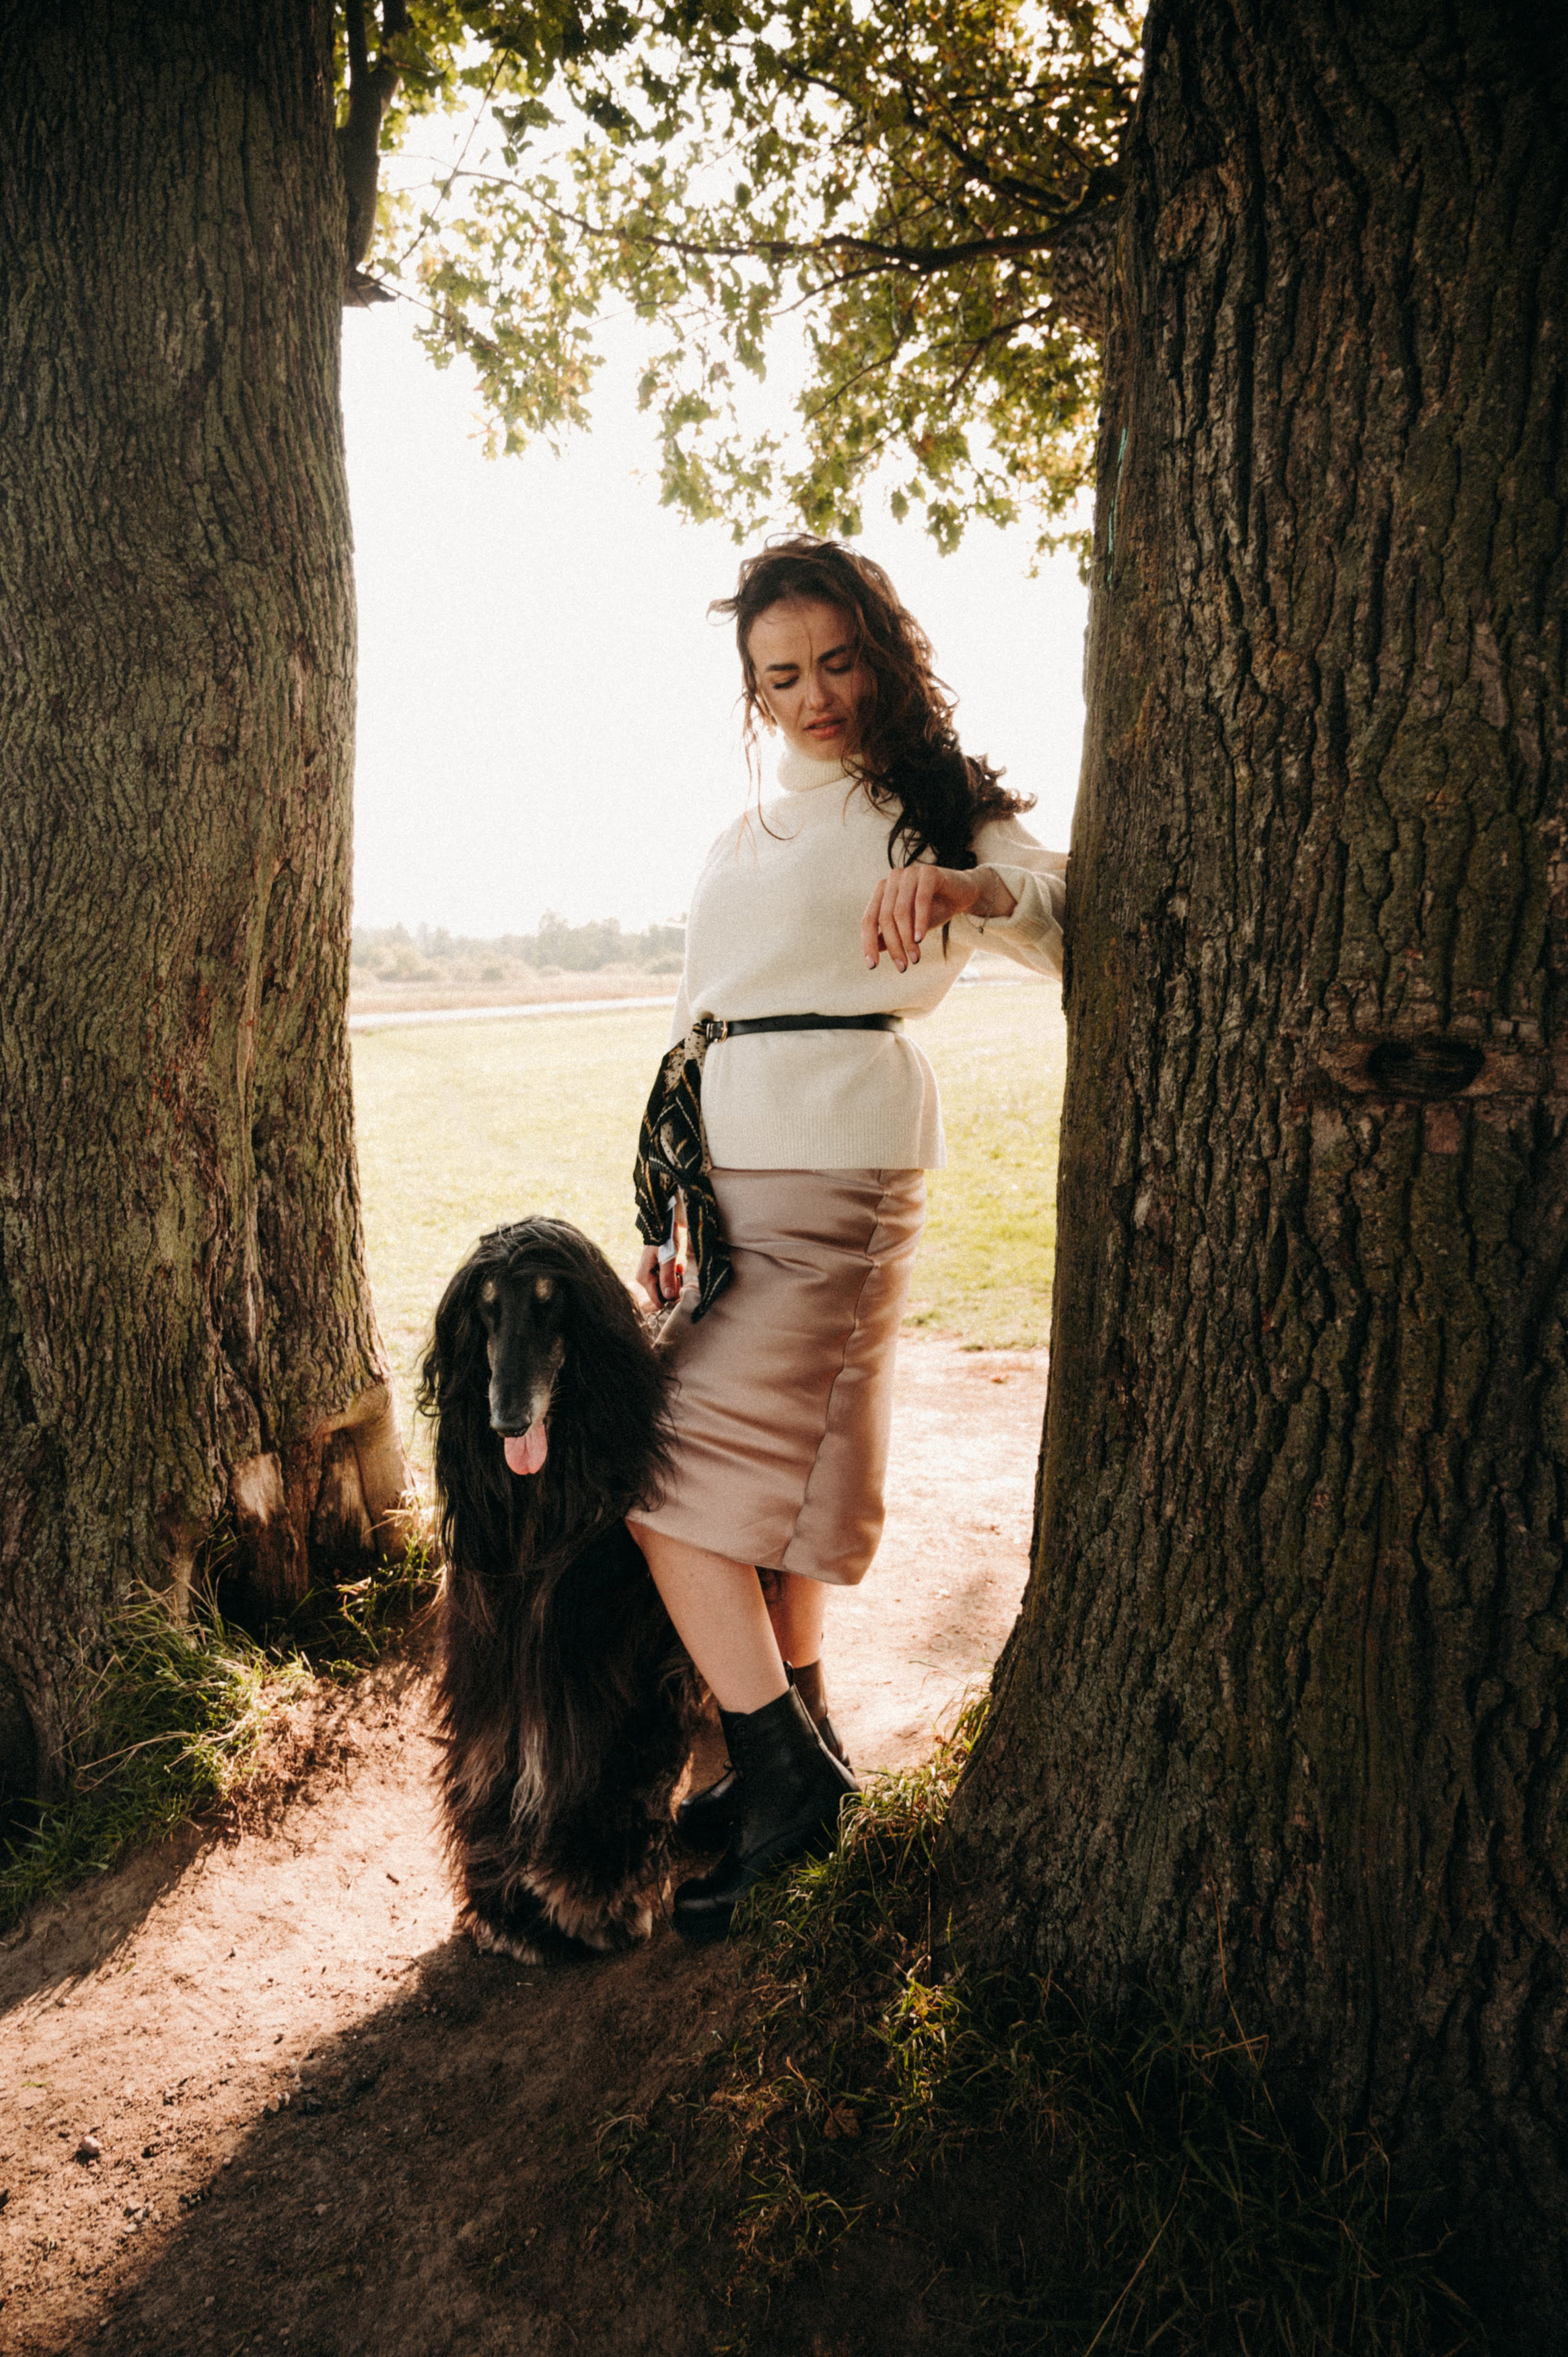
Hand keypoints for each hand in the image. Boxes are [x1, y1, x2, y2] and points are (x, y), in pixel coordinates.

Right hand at [636, 1238, 685, 1306]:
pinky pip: (666, 1280)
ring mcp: (648, 1276)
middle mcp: (644, 1279)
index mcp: (644, 1278)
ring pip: (665, 1288)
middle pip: (662, 1295)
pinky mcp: (654, 1272)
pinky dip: (673, 1274)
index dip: (671, 1296)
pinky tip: (676, 1265)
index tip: (678, 1282)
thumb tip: (669, 1297)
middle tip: (678, 1272)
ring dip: (675, 1279)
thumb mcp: (668, 1258)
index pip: (657, 1300)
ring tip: (678, 1266)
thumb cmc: (664, 1240)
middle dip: (674, 1286)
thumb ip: (667, 1277)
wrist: (662, 1226)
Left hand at [861, 863, 1016, 970]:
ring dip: (906, 939)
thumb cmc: (933, 910)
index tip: (872, 966)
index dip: (868, 944)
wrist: (963, 894)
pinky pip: (920, 901)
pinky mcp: (928, 872)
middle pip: (885, 918)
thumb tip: (873, 954)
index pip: (869, 920)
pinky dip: (920, 922)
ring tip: (915, 958)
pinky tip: (921, 939)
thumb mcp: (909, 927)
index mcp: (882, 891)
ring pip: (901, 912)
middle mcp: (892, 879)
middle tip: (902, 966)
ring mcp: (909, 873)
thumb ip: (890, 936)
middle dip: (893, 945)